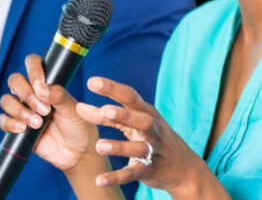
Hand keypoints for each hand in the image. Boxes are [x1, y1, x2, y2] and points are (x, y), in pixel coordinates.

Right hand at [0, 54, 100, 170]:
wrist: (77, 152)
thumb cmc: (78, 125)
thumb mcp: (73, 108)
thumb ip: (58, 95)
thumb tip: (40, 88)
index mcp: (46, 82)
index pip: (32, 63)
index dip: (33, 69)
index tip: (40, 83)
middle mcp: (32, 93)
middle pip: (14, 80)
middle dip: (26, 93)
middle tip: (44, 110)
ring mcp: (23, 109)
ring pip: (6, 100)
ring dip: (20, 110)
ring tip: (38, 123)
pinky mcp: (16, 127)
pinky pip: (2, 121)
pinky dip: (10, 123)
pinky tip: (24, 129)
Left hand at [77, 77, 217, 196]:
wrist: (182, 167)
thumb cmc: (151, 136)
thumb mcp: (133, 122)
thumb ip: (106, 115)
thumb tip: (79, 108)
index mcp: (146, 112)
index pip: (130, 97)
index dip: (112, 88)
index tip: (92, 82)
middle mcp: (151, 129)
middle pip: (140, 120)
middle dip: (123, 115)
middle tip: (104, 111)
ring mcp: (151, 150)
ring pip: (137, 148)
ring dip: (118, 147)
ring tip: (99, 145)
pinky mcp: (148, 170)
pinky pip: (131, 174)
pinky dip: (115, 177)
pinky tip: (99, 180)